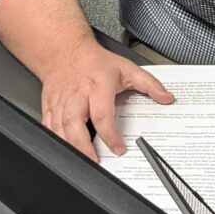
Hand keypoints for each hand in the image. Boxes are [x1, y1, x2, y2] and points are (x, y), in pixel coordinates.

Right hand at [39, 43, 173, 161]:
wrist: (66, 51)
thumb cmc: (96, 62)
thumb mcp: (128, 68)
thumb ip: (150, 84)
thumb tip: (167, 98)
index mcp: (98, 86)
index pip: (102, 114)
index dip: (110, 134)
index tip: (119, 148)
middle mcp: (77, 94)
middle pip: (74, 123)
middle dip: (82, 146)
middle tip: (95, 161)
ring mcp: (60, 101)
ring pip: (58, 127)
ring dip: (68, 146)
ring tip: (81, 161)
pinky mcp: (49, 105)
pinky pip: (47, 125)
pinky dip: (54, 139)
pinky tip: (63, 149)